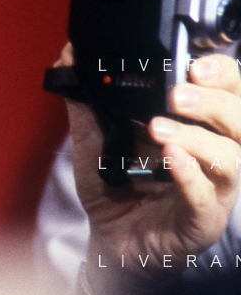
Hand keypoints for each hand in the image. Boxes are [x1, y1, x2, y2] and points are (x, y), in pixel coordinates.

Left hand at [61, 44, 240, 278]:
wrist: (108, 238)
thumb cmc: (115, 184)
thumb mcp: (94, 136)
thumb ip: (86, 98)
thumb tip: (70, 56)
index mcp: (199, 125)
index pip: (228, 90)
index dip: (221, 72)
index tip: (196, 63)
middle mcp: (216, 153)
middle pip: (238, 119)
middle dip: (212, 101)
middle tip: (177, 94)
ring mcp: (214, 190)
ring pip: (230, 158)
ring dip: (197, 138)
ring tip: (160, 128)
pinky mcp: (203, 222)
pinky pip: (206, 199)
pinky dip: (190, 176)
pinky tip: (171, 159)